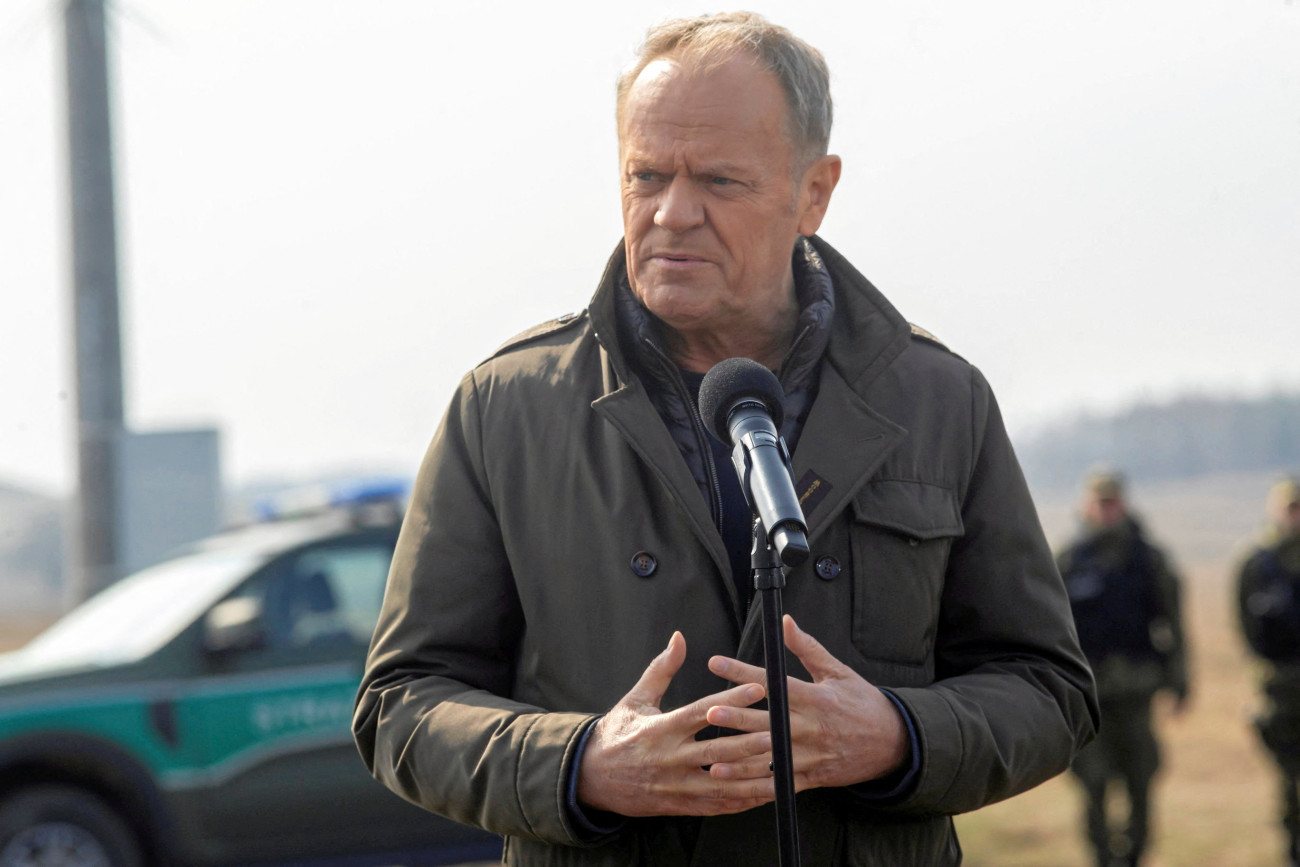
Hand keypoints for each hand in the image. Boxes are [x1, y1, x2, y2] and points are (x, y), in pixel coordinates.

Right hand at [577, 631, 776, 816]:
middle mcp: (670, 758)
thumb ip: (662, 669)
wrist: (590, 777)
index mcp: (661, 728)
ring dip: (752, 776)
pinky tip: (763, 793)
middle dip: (750, 742)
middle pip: (717, 750)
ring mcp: (675, 785)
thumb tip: (679, 637)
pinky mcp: (678, 805)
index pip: (702, 711)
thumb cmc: (617, 733)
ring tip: (780, 768)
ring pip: (721, 783)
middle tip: (779, 732)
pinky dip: (740, 801)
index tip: (758, 688)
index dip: (731, 699)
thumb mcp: (636, 698)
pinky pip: (715, 806)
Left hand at [704, 615, 908, 790]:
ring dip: (741, 759)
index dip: (742, 672)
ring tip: (713, 758)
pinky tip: (736, 788)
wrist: (894, 743)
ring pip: (772, 758)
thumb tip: (785, 622)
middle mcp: (811, 727)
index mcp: (815, 698)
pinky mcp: (813, 776)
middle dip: (738, 717)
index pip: (772, 682)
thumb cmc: (863, 702)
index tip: (716, 662)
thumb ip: (807, 648)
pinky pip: (782, 784)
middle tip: (710, 711)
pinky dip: (758, 788)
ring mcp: (811, 754)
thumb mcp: (838, 671)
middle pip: (768, 722)